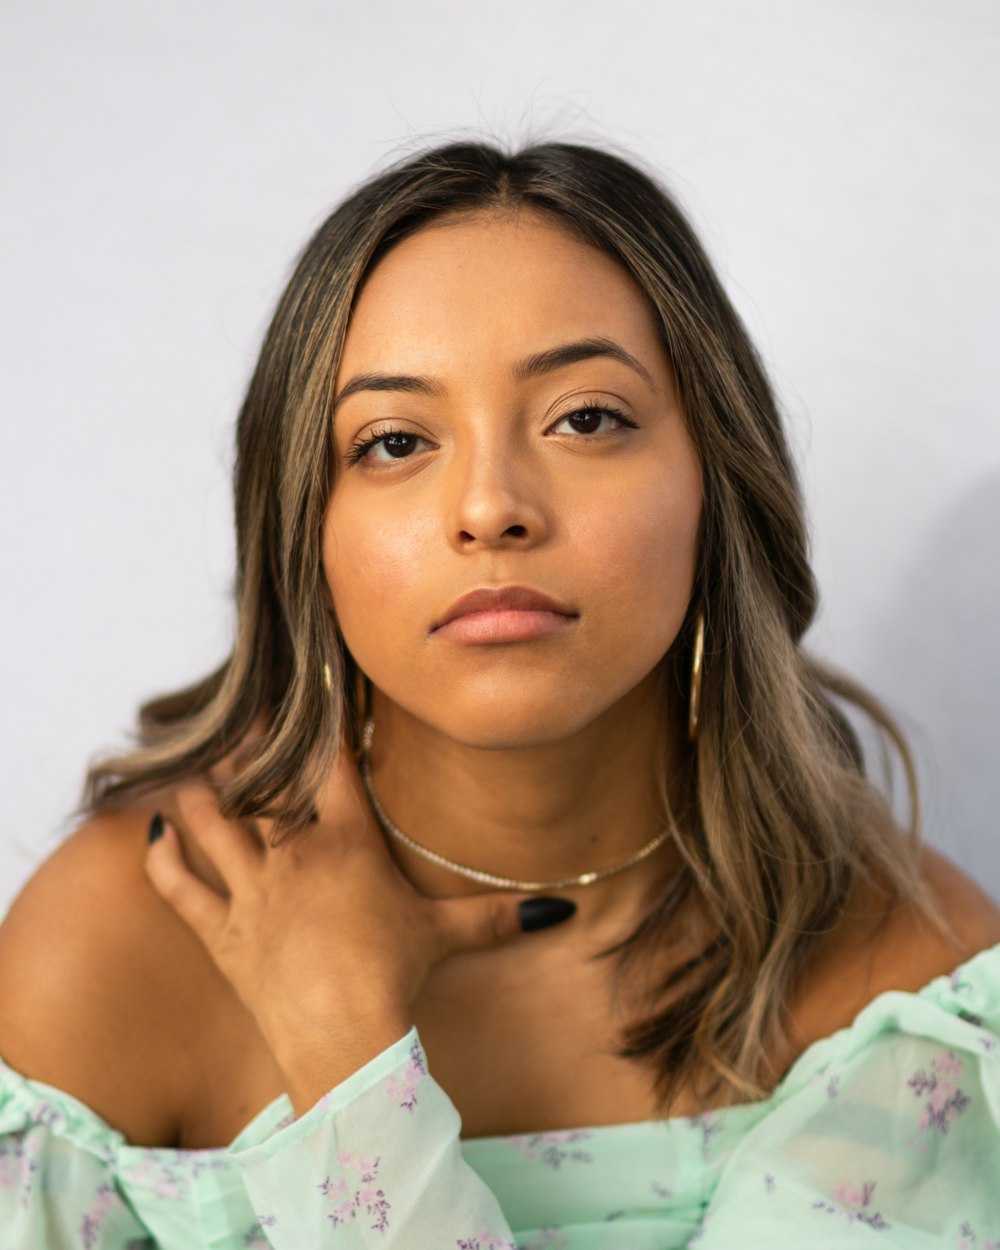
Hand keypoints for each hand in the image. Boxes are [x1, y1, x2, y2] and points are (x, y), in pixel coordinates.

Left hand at [144, 741, 574, 1111]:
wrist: (345, 1038)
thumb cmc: (397, 976)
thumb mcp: (445, 937)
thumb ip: (494, 917)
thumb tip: (558, 912)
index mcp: (348, 842)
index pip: (330, 763)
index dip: (317, 720)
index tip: (304, 685)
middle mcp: (294, 854)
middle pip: (260, 780)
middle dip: (248, 745)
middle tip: (242, 717)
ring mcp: (251, 890)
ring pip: (210, 819)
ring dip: (200, 788)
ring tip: (196, 764)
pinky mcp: (220, 931)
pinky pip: (178, 884)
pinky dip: (162, 855)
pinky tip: (157, 829)